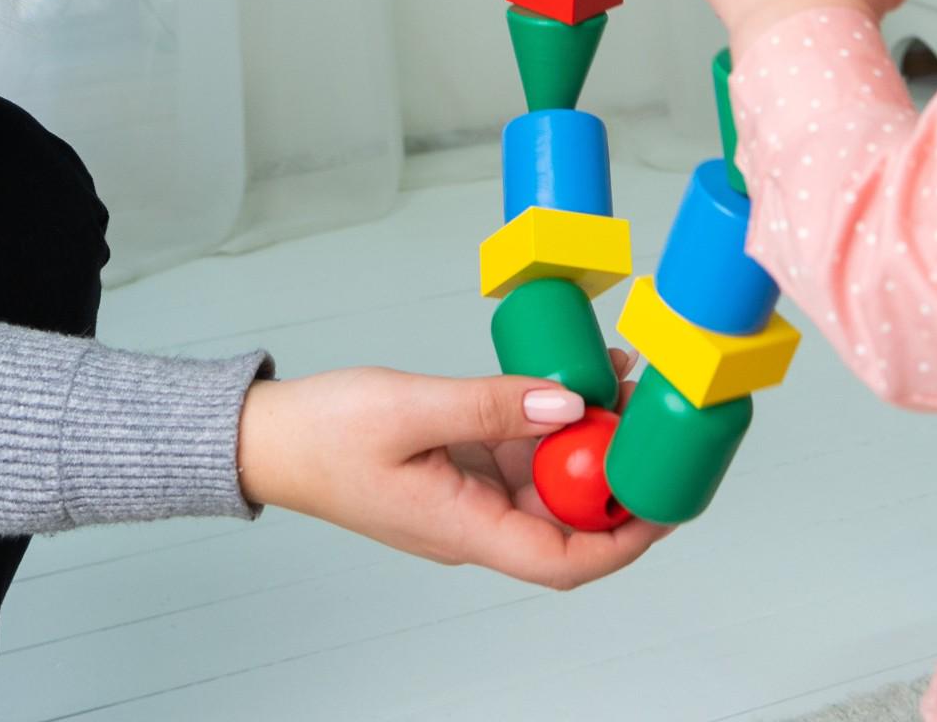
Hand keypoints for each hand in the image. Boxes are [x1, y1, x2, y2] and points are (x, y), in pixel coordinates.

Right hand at [235, 356, 662, 587]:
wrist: (270, 436)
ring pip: (550, 477)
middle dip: (619, 474)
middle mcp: (475, 521)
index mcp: (463, 529)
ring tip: (629, 381)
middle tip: (659, 420)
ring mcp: (470, 493)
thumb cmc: (325, 434)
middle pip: (567, 517)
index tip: (667, 503)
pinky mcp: (464, 464)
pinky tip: (582, 377)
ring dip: (593, 437)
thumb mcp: (411, 409)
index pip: (562, 560)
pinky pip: (525, 449)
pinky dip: (558, 416)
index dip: (623, 539)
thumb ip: (492, 405)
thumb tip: (568, 406)